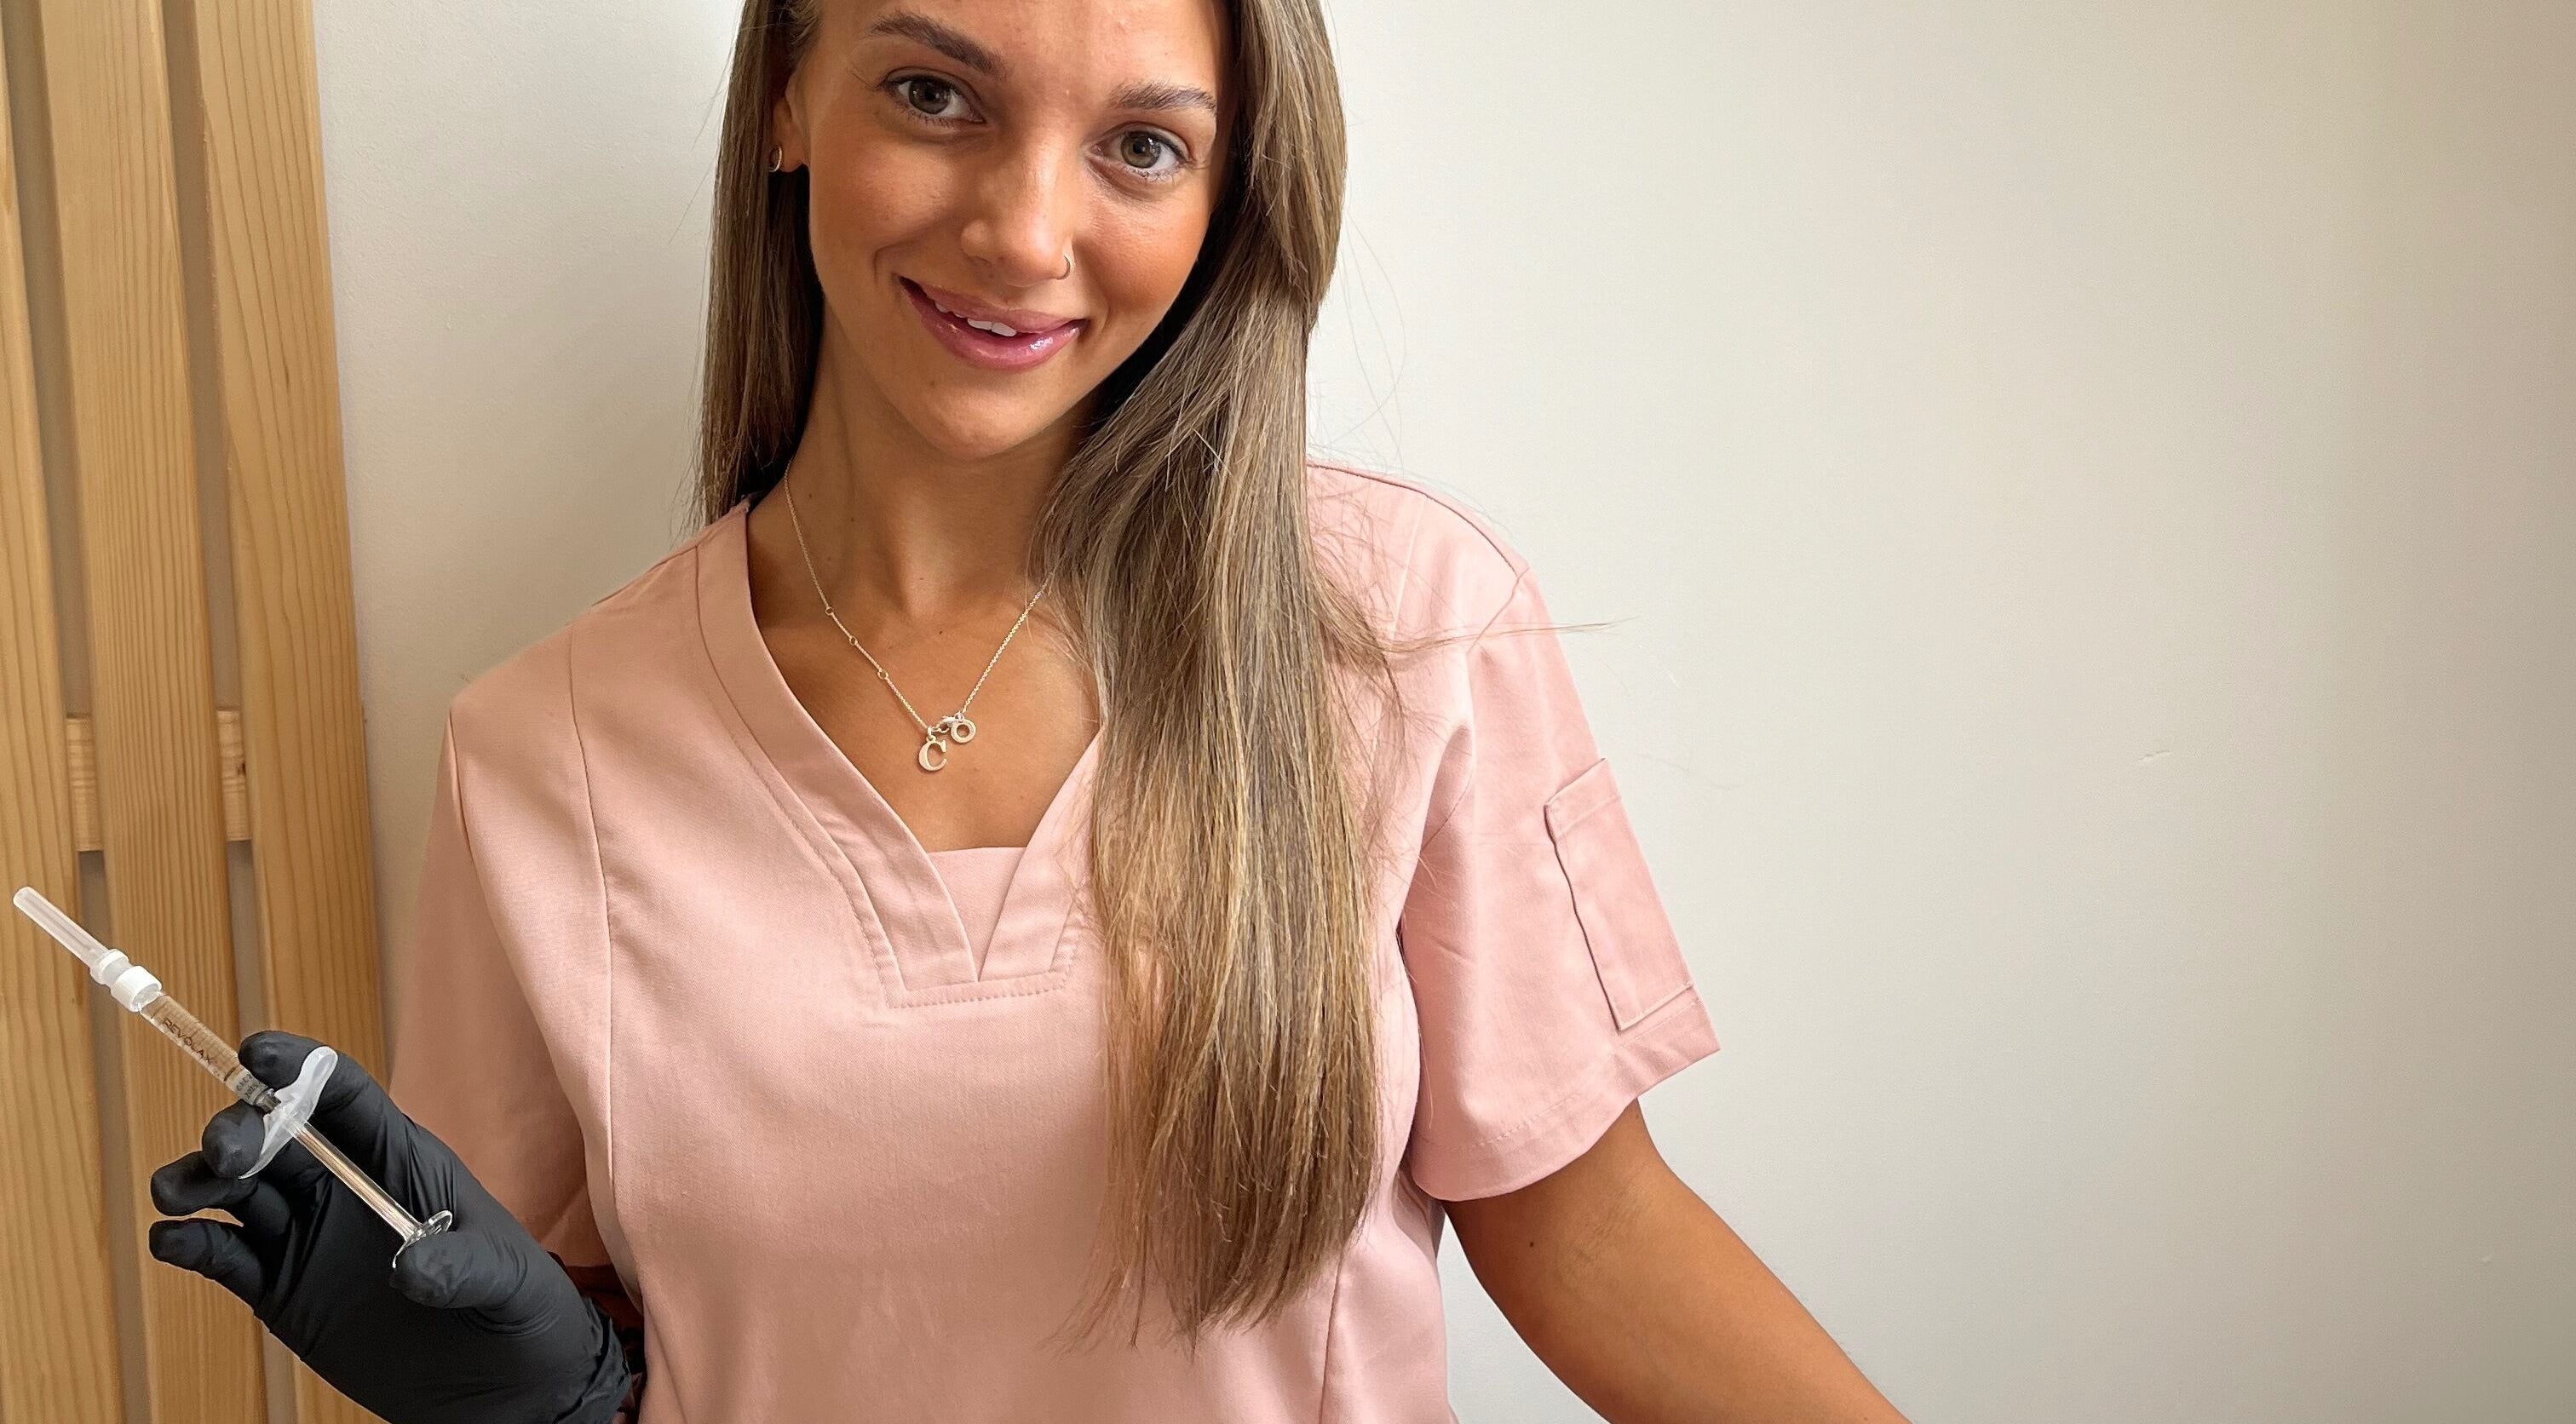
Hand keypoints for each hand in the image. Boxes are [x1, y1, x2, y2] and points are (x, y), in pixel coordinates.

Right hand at [146, 1030, 630, 1423]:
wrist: (504, 1379)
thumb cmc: (518, 1305)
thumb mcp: (504, 1279)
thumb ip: (460, 1267)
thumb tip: (410, 1270)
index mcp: (399, 1159)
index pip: (342, 1095)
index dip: (298, 1067)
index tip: (254, 1054)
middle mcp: (345, 1187)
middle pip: (275, 1135)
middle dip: (239, 1130)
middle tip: (224, 1154)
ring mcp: (309, 1236)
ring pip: (237, 1190)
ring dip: (198, 1182)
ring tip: (175, 1196)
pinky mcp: (282, 1290)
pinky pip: (225, 1257)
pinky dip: (191, 1244)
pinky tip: (172, 1242)